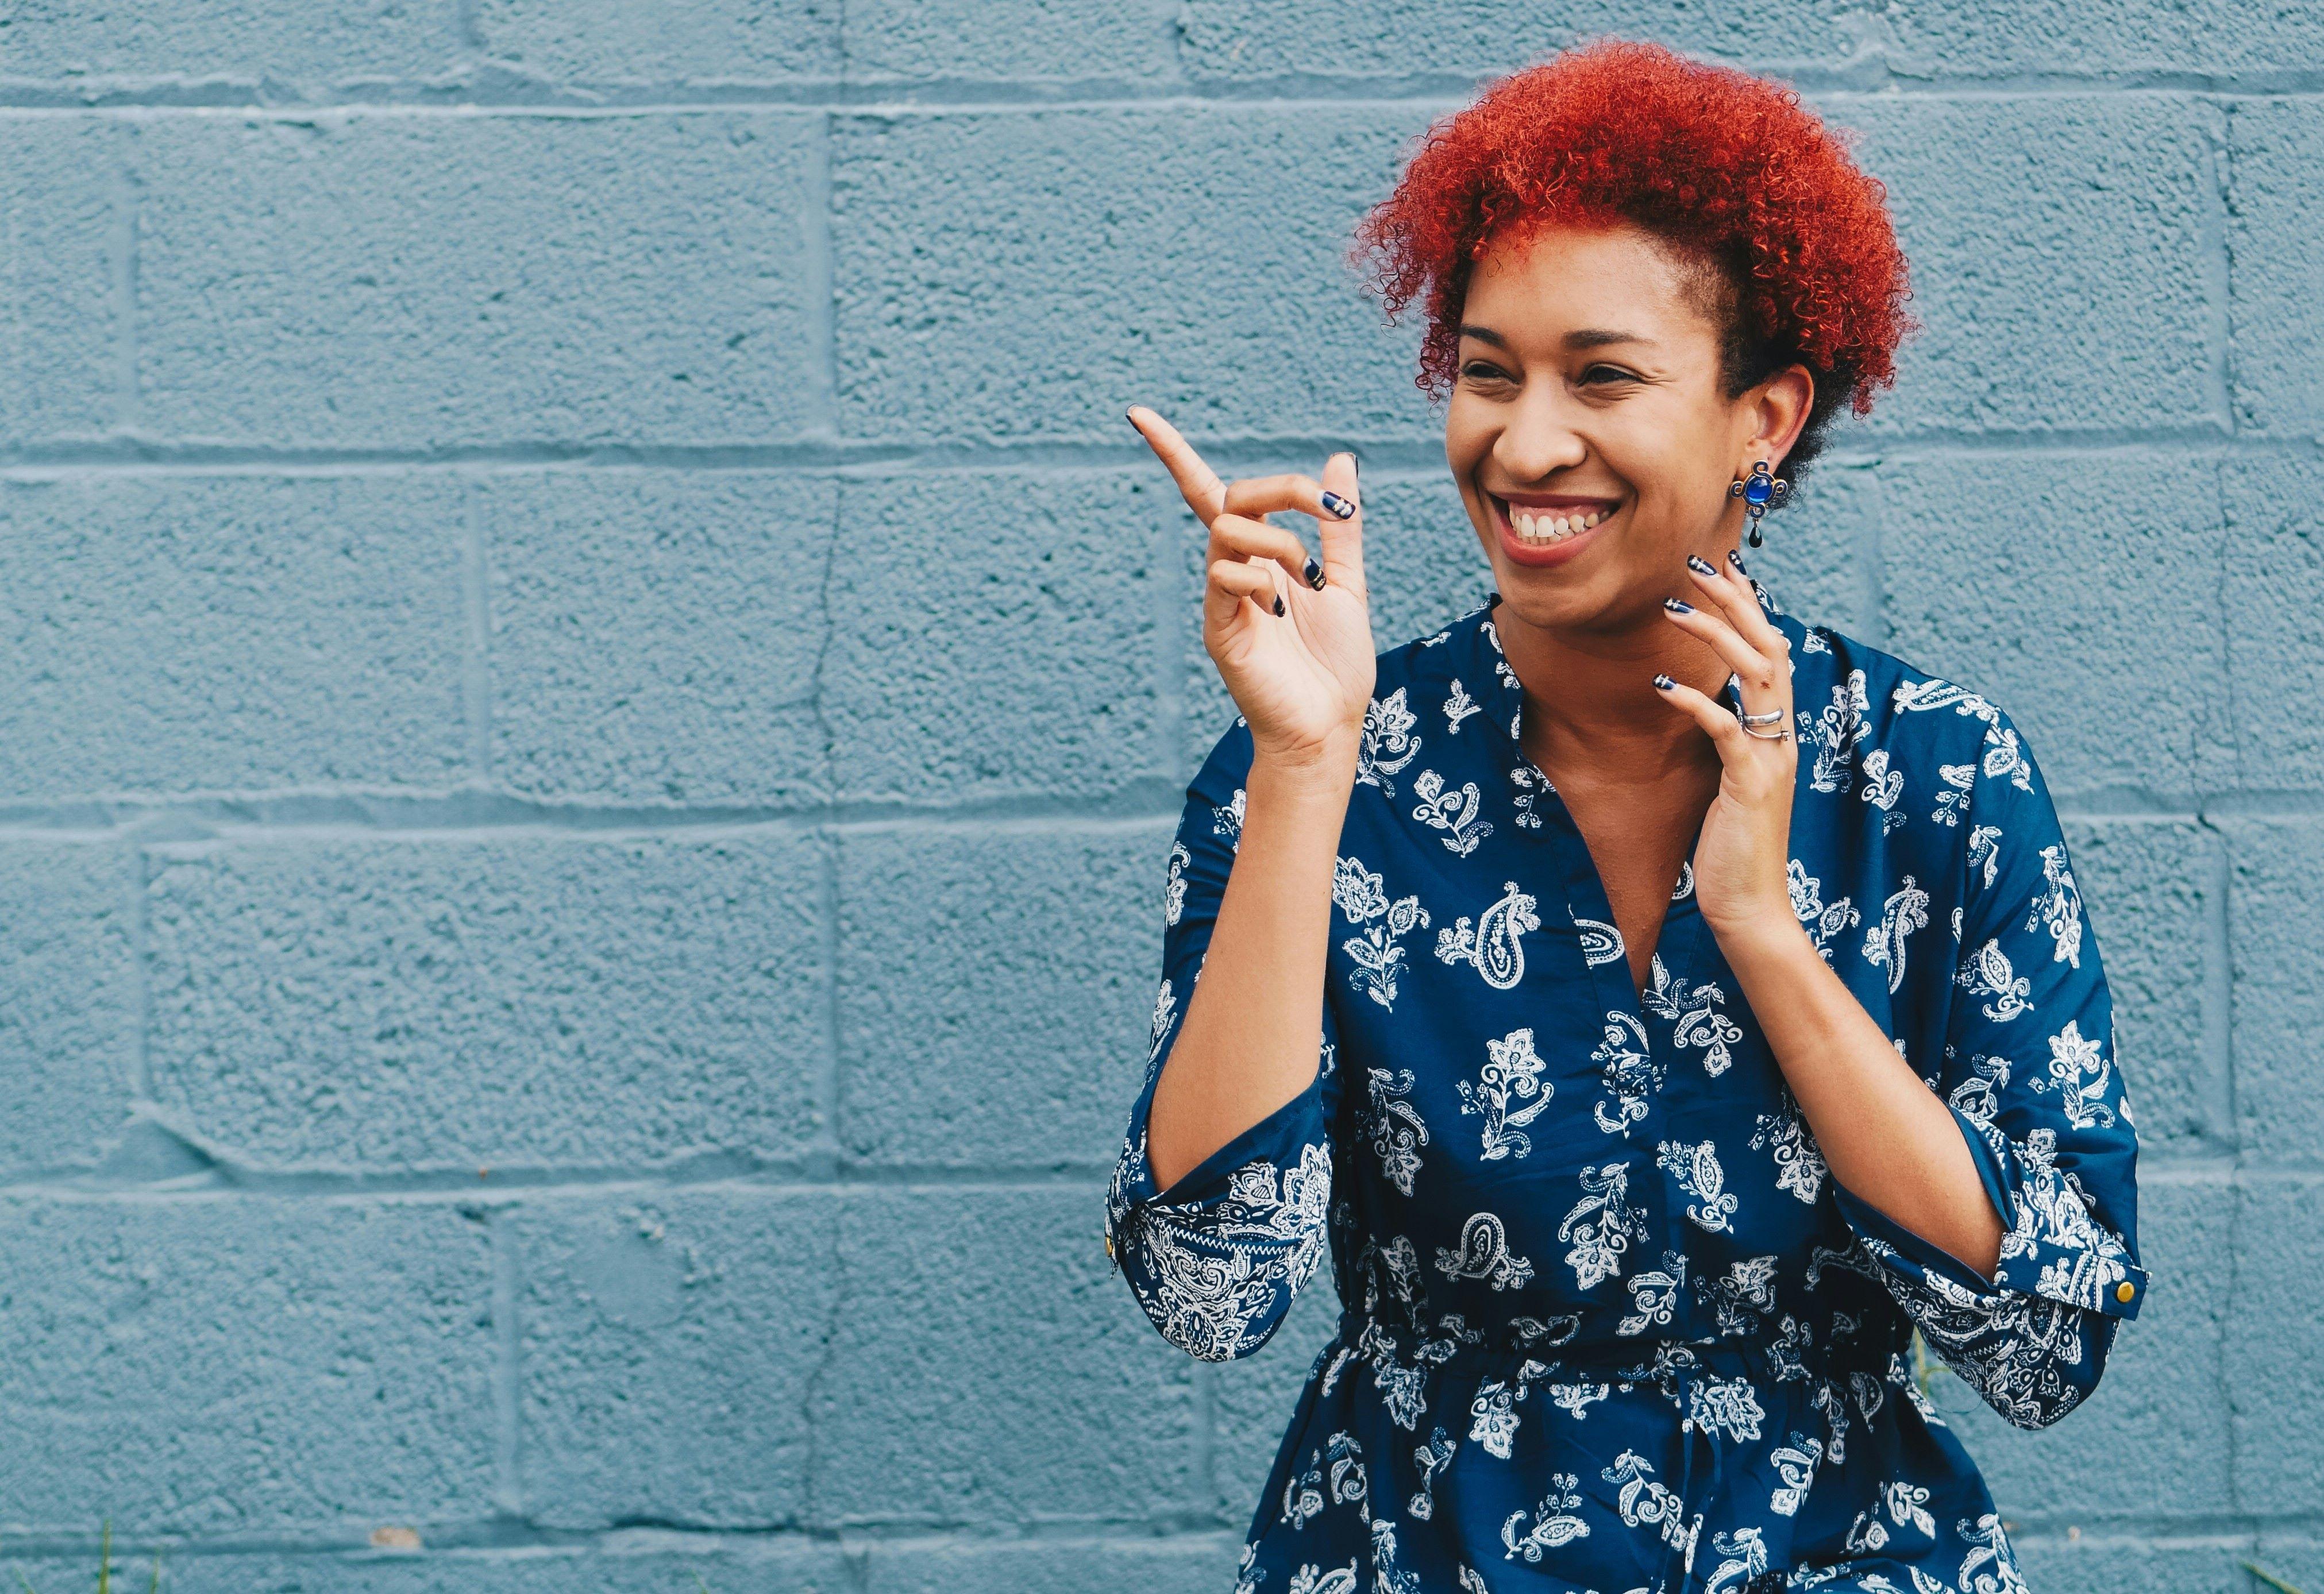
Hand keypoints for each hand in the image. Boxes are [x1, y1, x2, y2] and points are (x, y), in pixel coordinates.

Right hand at [1129, 406, 1376, 770]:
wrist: (1330, 726)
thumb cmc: (1335, 664)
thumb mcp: (1348, 582)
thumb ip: (1340, 525)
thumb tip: (1340, 460)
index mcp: (1260, 557)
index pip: (1210, 493)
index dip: (1173, 452)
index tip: (1136, 413)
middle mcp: (1233, 571)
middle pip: (1229, 497)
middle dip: (1283, 488)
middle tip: (1328, 509)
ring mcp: (1221, 599)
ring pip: (1227, 530)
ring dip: (1281, 540)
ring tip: (1310, 580)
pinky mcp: (1218, 629)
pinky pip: (1224, 577)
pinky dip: (1259, 579)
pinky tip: (1283, 611)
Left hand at [1653, 550, 1799, 943]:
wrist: (1749, 906)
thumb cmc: (1733, 845)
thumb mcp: (1732, 780)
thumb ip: (1730, 739)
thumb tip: (1710, 702)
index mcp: (1780, 733)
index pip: (1771, 652)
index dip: (1750, 607)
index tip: (1721, 569)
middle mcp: (1784, 738)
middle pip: (1769, 648)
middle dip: (1735, 601)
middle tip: (1697, 564)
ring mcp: (1771, 760)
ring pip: (1756, 676)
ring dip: (1715, 636)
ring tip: (1674, 607)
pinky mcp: (1750, 785)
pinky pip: (1728, 731)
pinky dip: (1698, 703)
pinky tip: (1665, 686)